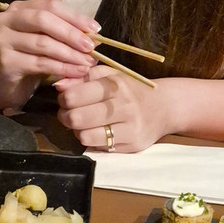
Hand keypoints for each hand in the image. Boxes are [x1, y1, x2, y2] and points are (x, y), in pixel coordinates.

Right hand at [0, 0, 98, 108]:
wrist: (1, 83)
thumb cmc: (27, 59)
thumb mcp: (47, 41)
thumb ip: (66, 34)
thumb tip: (95, 35)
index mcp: (19, 8)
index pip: (51, 5)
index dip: (75, 16)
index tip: (96, 28)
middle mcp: (6, 19)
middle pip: (44, 20)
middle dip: (71, 33)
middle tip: (91, 47)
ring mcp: (2, 39)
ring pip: (43, 43)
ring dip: (70, 53)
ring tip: (87, 63)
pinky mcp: (5, 61)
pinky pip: (39, 63)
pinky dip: (61, 68)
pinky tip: (76, 72)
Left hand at [55, 66, 173, 152]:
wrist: (165, 107)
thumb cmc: (131, 89)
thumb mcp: (111, 75)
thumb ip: (83, 77)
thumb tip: (58, 85)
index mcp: (115, 85)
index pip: (74, 96)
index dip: (64, 99)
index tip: (66, 99)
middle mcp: (123, 106)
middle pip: (76, 118)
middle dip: (65, 116)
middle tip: (69, 114)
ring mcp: (129, 128)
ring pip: (84, 136)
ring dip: (77, 131)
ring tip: (82, 124)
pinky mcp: (131, 146)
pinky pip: (98, 147)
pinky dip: (92, 140)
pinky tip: (97, 132)